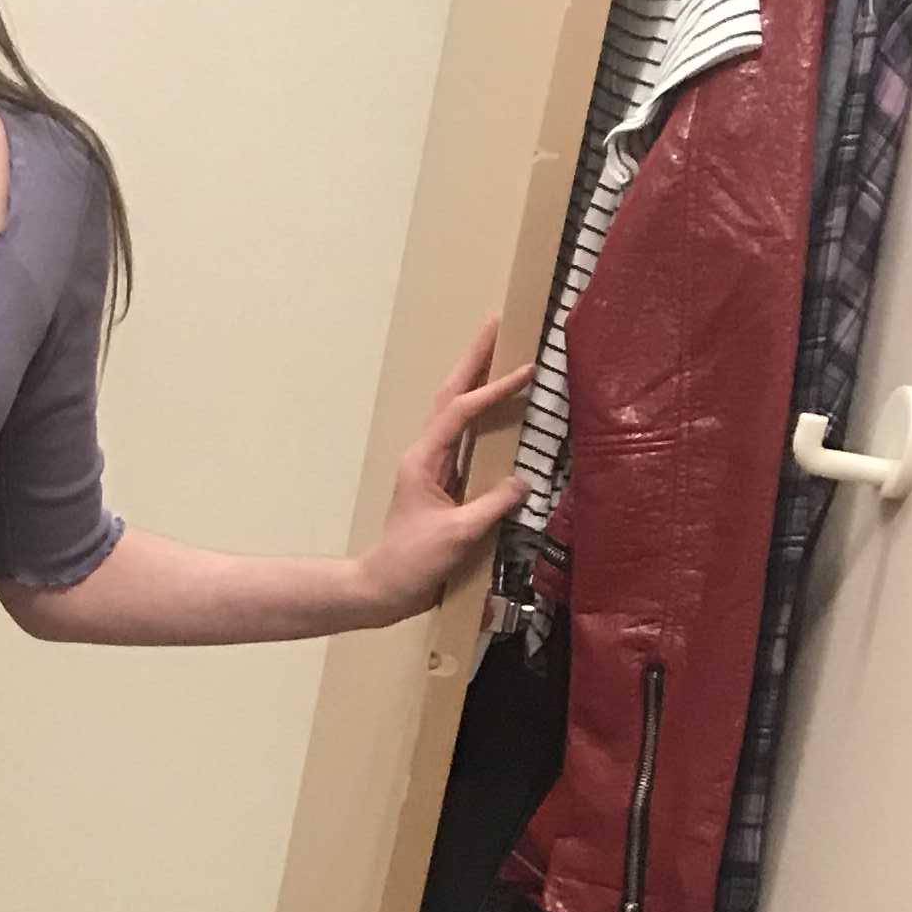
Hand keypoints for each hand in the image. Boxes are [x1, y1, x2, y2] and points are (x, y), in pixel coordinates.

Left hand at [352, 323, 533, 623]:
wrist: (385, 589)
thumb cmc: (414, 563)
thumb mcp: (458, 536)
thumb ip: (492, 505)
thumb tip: (521, 481)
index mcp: (424, 460)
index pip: (462, 411)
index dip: (494, 389)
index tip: (526, 369)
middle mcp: (425, 454)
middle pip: (451, 394)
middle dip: (475, 358)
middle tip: (497, 322)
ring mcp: (432, 465)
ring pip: (455, 410)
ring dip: (476, 378)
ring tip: (500, 349)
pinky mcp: (441, 480)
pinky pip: (464, 435)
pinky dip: (481, 412)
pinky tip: (498, 403)